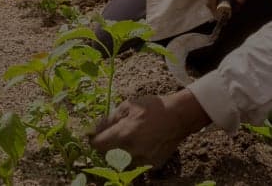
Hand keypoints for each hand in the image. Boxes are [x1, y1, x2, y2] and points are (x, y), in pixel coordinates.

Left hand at [89, 89, 211, 168]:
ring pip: (121, 161)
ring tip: (131, 137)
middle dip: (107, 145)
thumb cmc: (153, 108)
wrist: (179, 116)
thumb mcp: (128, 106)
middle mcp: (131, 151)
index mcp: (124, 134)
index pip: (97, 145)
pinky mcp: (151, 165)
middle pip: (107, 155)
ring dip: (120, 152)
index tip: (95, 134)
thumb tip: (92, 130)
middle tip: (116, 133)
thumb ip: (108, 120)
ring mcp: (142, 160)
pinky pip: (135, 164)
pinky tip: (142, 143)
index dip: (94, 139)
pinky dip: (134, 156)